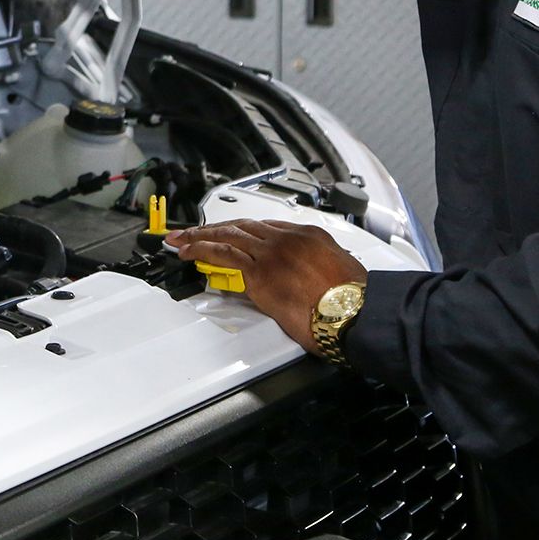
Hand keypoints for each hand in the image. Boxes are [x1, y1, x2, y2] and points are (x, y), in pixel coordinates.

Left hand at [164, 218, 366, 353]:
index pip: (266, 227)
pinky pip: (223, 255)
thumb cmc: (354, 302)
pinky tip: (189, 252)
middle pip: (242, 226)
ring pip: (228, 236)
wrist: (356, 313)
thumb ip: (319, 268)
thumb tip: (309, 277)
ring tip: (182, 240)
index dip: (241, 229)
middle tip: (194, 231)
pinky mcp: (260, 274)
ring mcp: (272, 253)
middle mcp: (288, 238)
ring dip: (200, 236)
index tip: (230, 232)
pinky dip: (202, 250)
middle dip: (214, 227)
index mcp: (309, 236)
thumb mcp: (339, 272)